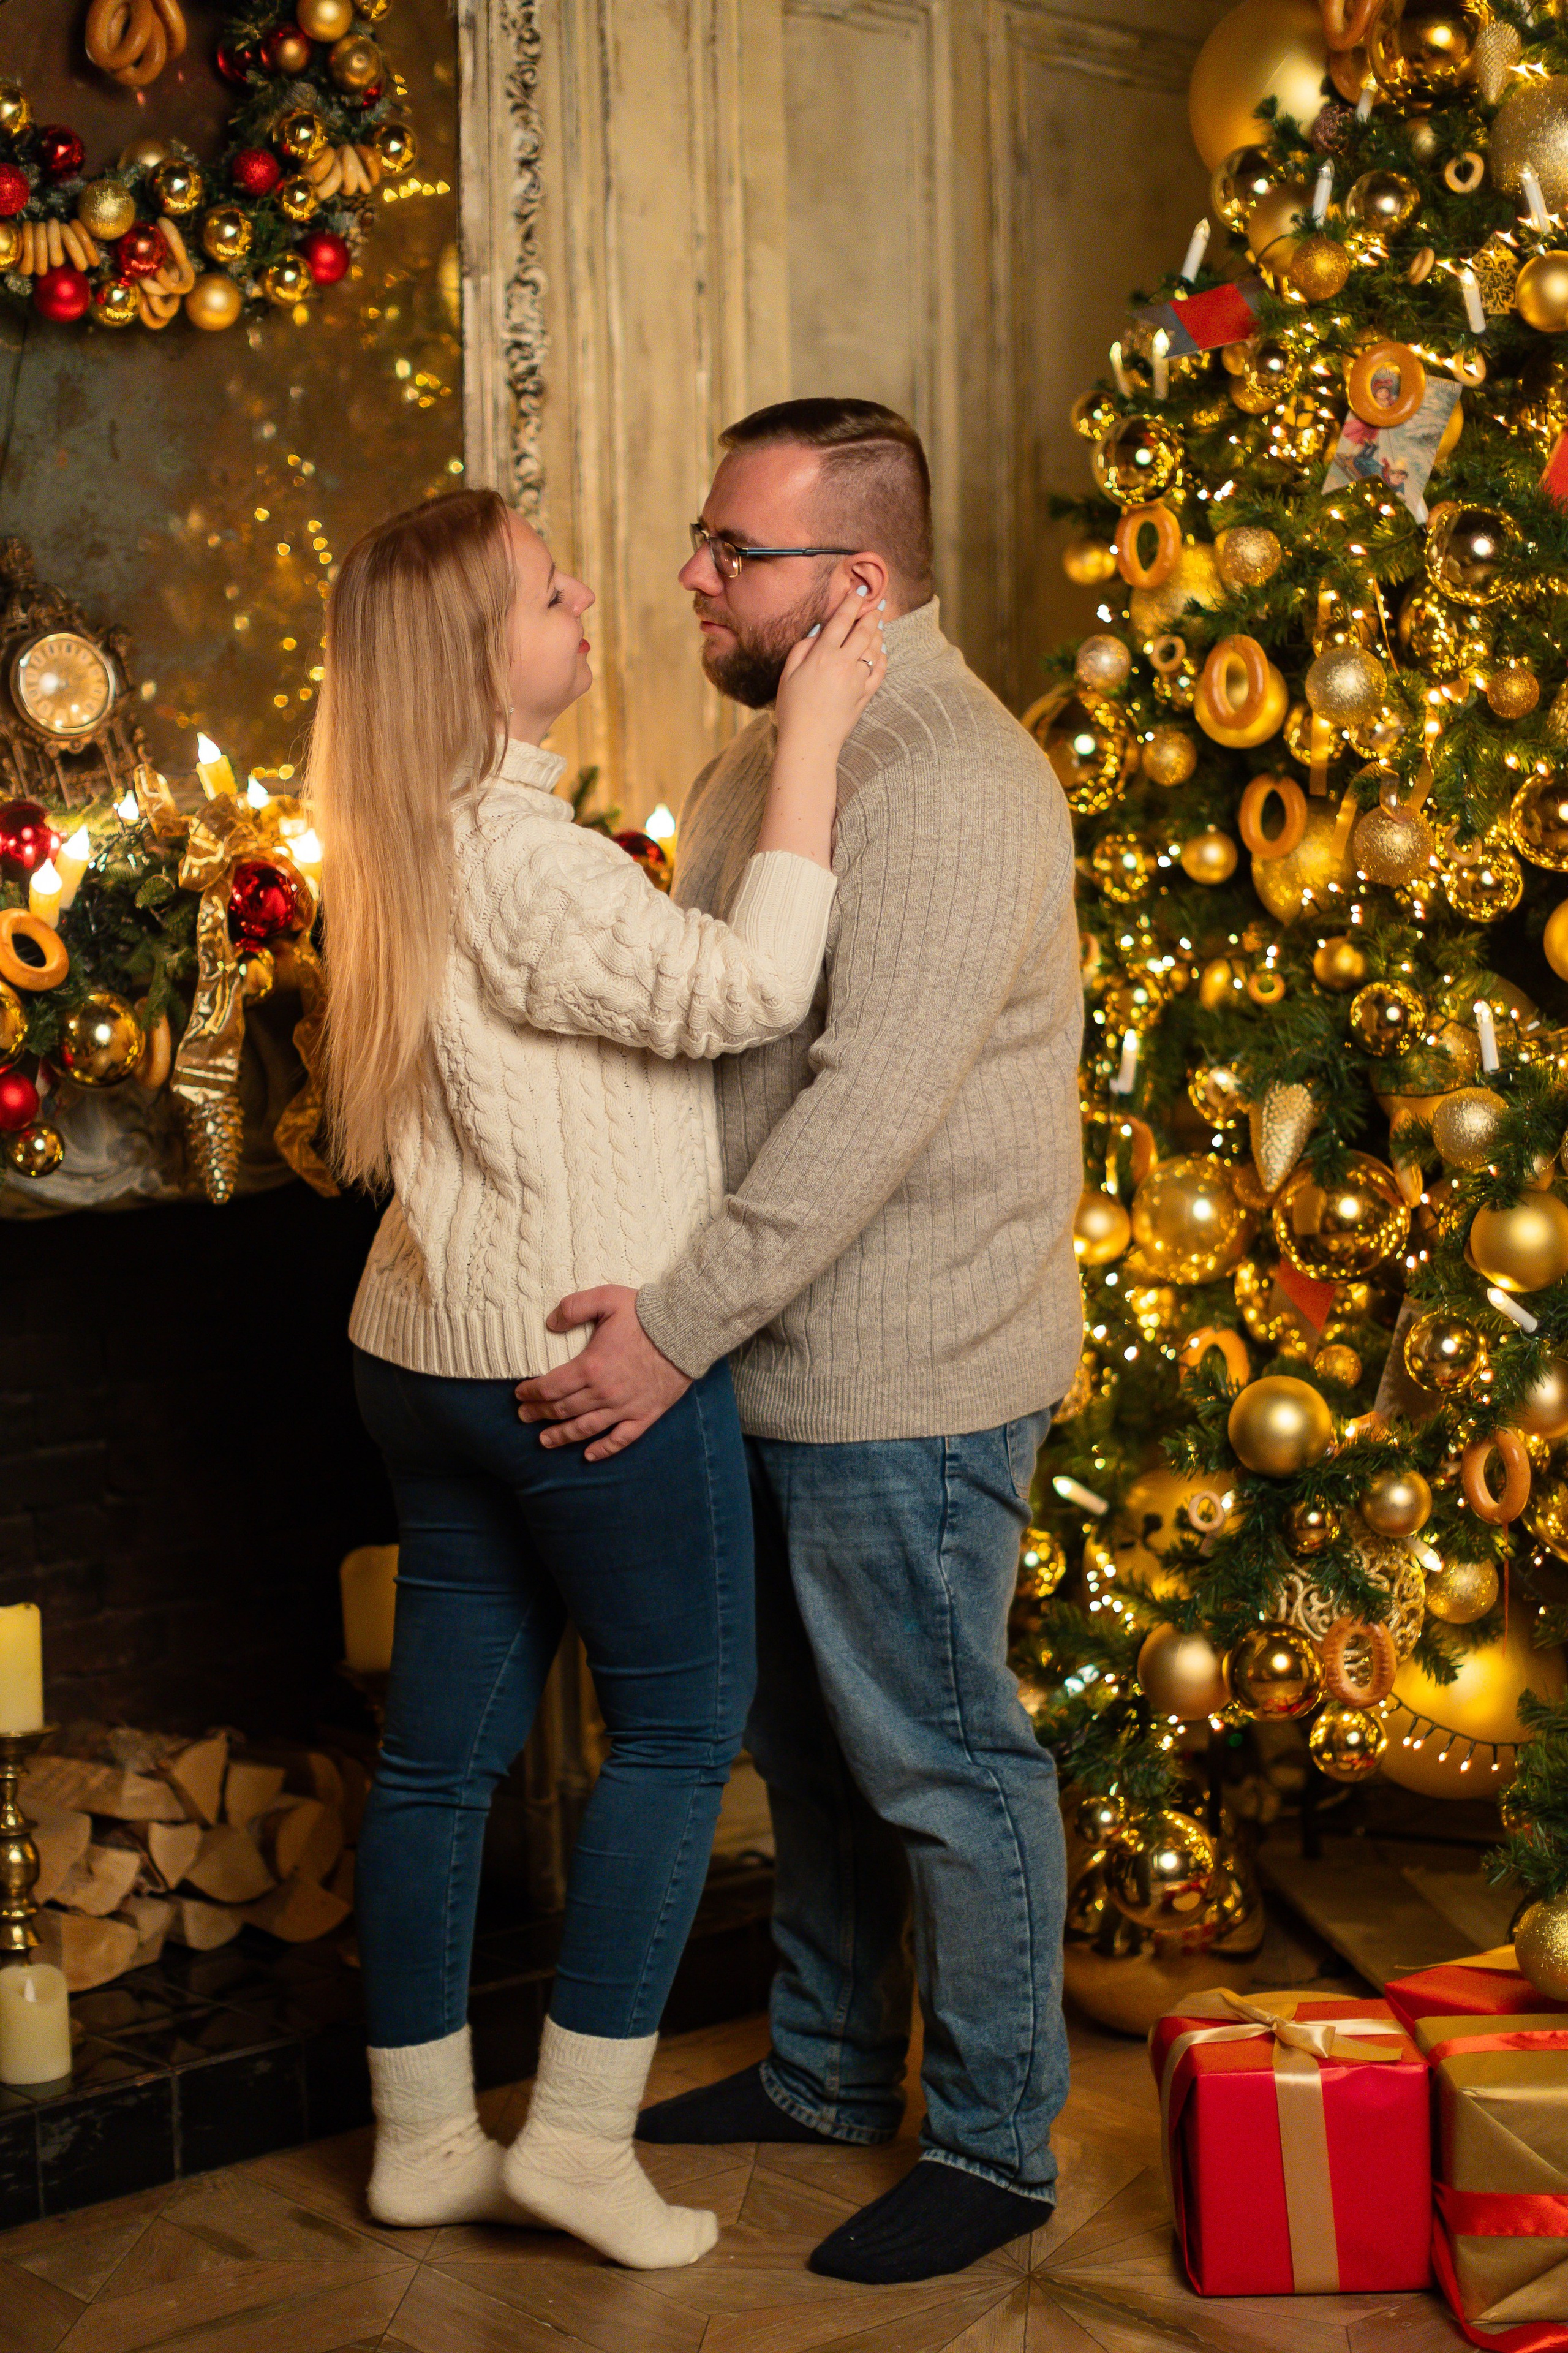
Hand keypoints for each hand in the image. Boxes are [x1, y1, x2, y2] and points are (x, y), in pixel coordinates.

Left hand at [514, 1285, 691, 1460]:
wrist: (686, 1332)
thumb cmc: (645, 1314)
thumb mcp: (606, 1298)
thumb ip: (573, 1307)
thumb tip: (550, 1323)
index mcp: (591, 1366)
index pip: (550, 1387)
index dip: (531, 1392)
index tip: (520, 1394)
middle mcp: (604, 1393)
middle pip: (562, 1409)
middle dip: (539, 1414)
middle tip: (524, 1416)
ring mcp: (624, 1407)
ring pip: (585, 1428)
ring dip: (561, 1436)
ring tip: (545, 1441)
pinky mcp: (644, 1415)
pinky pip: (620, 1439)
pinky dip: (603, 1450)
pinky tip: (589, 1455)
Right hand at [773, 586, 885, 756]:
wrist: (810, 742)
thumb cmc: (792, 709)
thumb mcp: (788, 674)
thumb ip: (803, 648)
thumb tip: (820, 631)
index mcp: (822, 655)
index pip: (842, 620)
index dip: (853, 602)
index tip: (860, 590)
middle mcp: (844, 663)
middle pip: (864, 630)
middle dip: (872, 613)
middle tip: (878, 603)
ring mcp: (858, 680)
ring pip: (875, 648)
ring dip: (878, 632)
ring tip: (879, 623)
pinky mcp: (866, 695)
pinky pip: (881, 669)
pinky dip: (884, 656)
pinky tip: (883, 650)